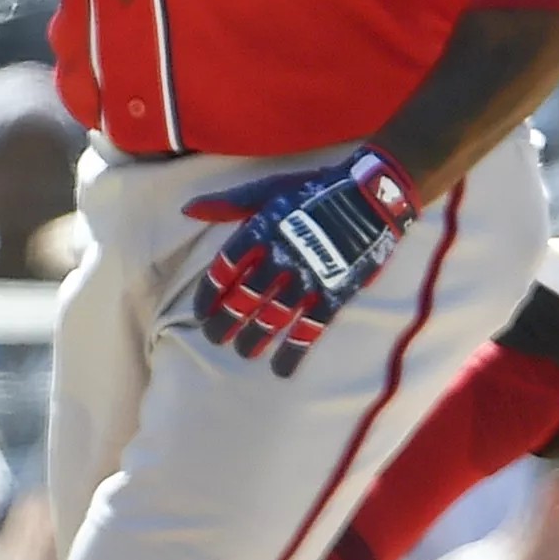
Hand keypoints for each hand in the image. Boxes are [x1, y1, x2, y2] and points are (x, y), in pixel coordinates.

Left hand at [184, 147, 417, 376]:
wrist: (371, 198)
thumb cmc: (314, 191)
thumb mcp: (269, 189)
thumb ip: (229, 204)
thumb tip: (187, 209)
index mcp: (260, 231)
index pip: (223, 270)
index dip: (209, 295)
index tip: (200, 312)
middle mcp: (279, 257)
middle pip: (243, 299)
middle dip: (225, 322)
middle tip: (214, 338)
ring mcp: (308, 278)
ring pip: (272, 318)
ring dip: (254, 339)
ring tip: (242, 353)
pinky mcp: (334, 295)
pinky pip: (310, 330)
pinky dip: (294, 352)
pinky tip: (282, 370)